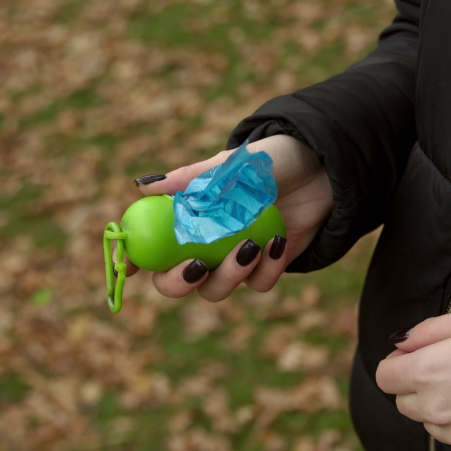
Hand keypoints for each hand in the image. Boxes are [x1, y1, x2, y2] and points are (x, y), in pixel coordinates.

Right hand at [128, 134, 333, 301]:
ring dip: (229, 274)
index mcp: (187, 218)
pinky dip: (266, 269)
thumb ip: (190, 178)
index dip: (134, 260)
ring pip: (216, 290)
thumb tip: (142, 187)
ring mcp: (234, 259)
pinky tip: (278, 242)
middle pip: (176, 284)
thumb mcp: (229, 166)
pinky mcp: (266, 268)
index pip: (150, 246)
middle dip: (179, 283)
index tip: (131, 265)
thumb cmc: (268, 162)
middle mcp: (205, 244)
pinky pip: (258, 284)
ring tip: (250, 245)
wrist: (319, 167)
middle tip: (197, 265)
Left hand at [376, 306, 450, 450]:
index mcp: (426, 371)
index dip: (398, 363)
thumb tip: (399, 342)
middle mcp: (436, 407)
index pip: (386, 376)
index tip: (415, 355)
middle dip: (417, 385)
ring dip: (440, 406)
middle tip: (448, 367)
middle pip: (404, 401)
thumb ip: (426, 332)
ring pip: (430, 421)